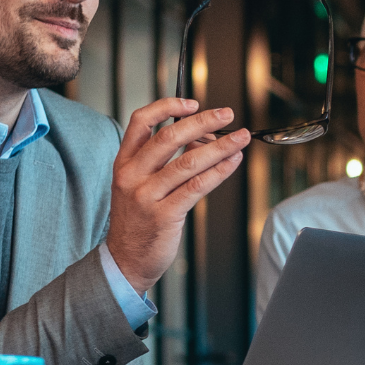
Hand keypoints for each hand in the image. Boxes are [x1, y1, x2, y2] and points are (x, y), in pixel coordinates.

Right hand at [106, 98, 249, 292]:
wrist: (125, 260)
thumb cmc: (137, 220)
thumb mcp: (138, 184)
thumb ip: (163, 161)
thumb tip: (200, 137)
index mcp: (124, 163)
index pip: (140, 122)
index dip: (167, 107)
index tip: (192, 103)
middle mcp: (132, 176)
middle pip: (169, 137)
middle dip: (203, 122)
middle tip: (227, 115)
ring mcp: (147, 196)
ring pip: (188, 162)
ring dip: (220, 147)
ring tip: (240, 138)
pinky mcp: (164, 215)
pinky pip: (197, 187)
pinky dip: (219, 171)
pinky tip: (232, 162)